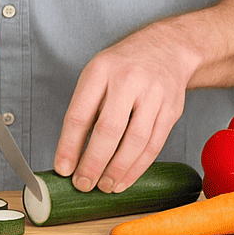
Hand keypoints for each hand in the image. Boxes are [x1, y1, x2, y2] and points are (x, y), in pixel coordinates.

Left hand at [53, 23, 199, 193]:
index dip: (69, 145)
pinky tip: (124, 179)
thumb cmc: (124, 66)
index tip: (62, 168)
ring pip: (135, 142)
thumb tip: (71, 152)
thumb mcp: (97, 73)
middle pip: (108, 130)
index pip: (80, 114)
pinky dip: (137, 167)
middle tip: (82, 184)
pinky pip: (154, 145)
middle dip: (93, 163)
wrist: (167, 48)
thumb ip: (86, 107)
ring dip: (117, 170)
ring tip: (103, 186)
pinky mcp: (171, 110)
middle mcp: (128, 80)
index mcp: (100, 70)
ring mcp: (153, 95)